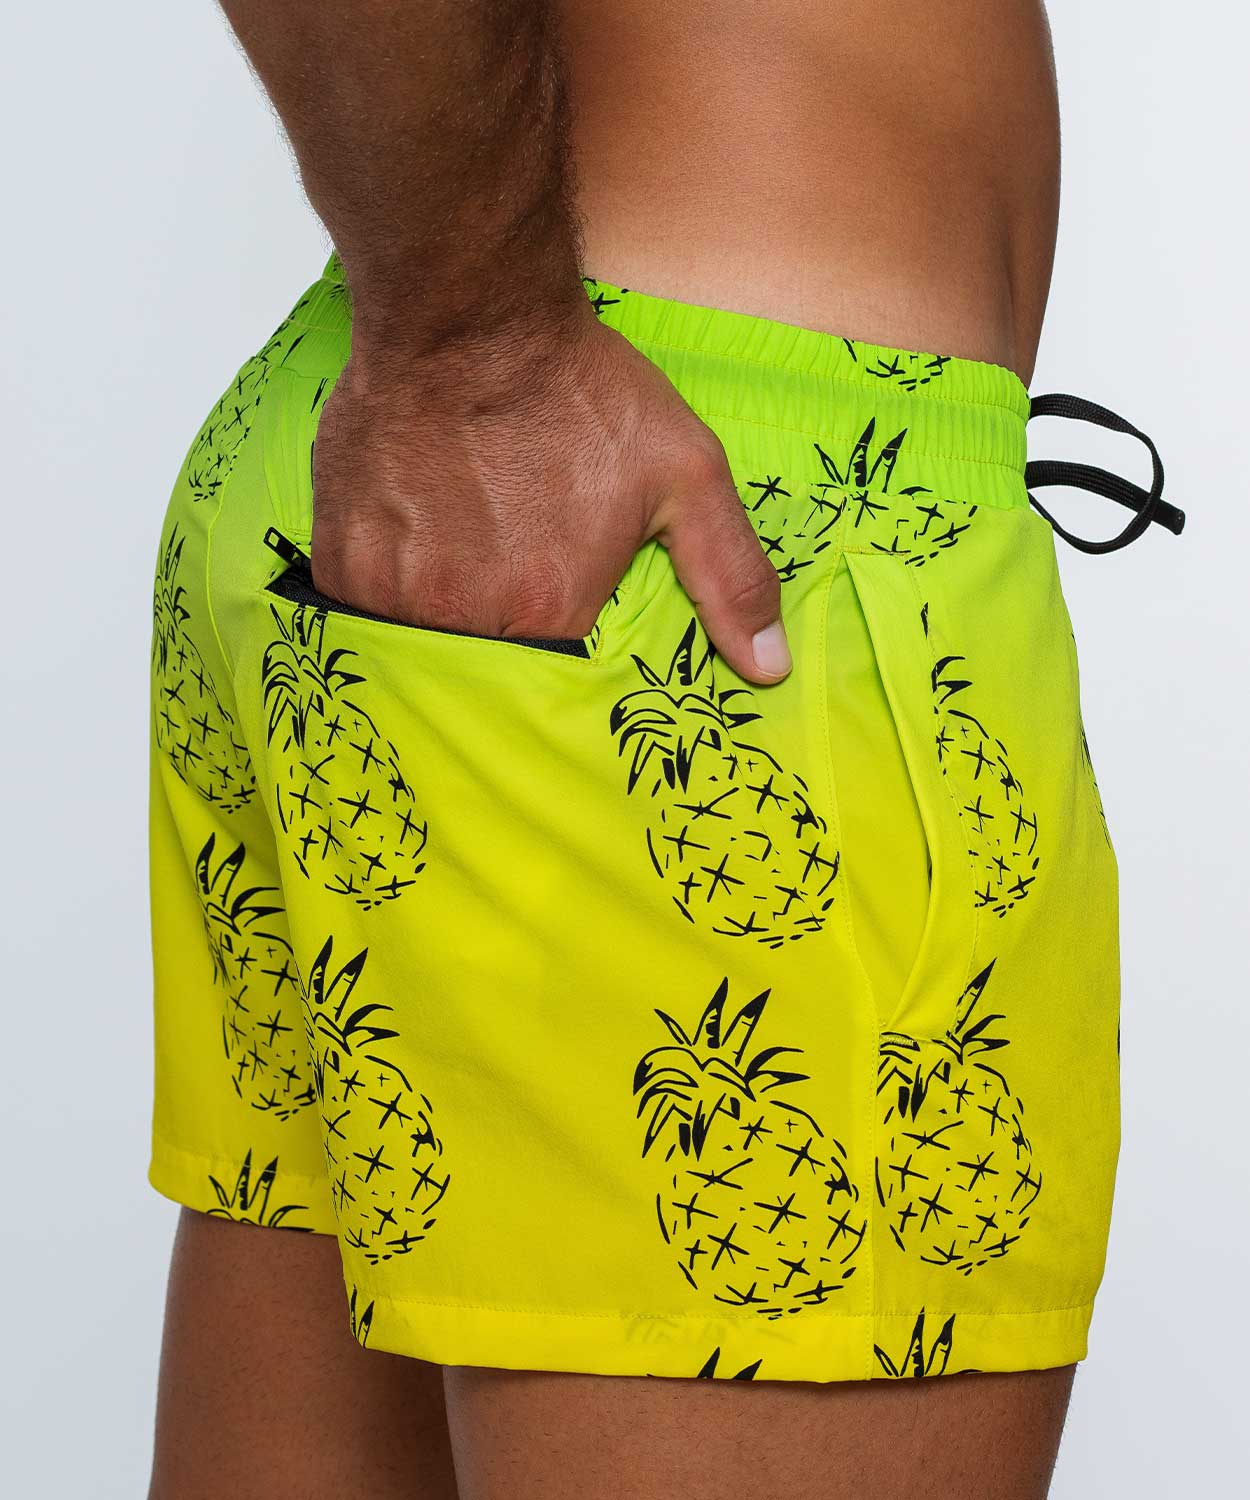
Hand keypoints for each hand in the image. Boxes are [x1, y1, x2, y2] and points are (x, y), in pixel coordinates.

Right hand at [309, 304, 790, 683]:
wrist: (469, 318)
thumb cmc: (578, 392)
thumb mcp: (687, 476)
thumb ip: (731, 578)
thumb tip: (767, 669)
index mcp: (552, 612)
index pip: (555, 685)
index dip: (559, 647)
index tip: (558, 612)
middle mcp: (467, 618)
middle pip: (486, 665)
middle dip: (501, 633)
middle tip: (508, 573)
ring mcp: (397, 592)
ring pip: (421, 644)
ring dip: (445, 615)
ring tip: (466, 556)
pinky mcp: (346, 561)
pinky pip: (368, 611)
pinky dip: (393, 591)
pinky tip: (421, 543)